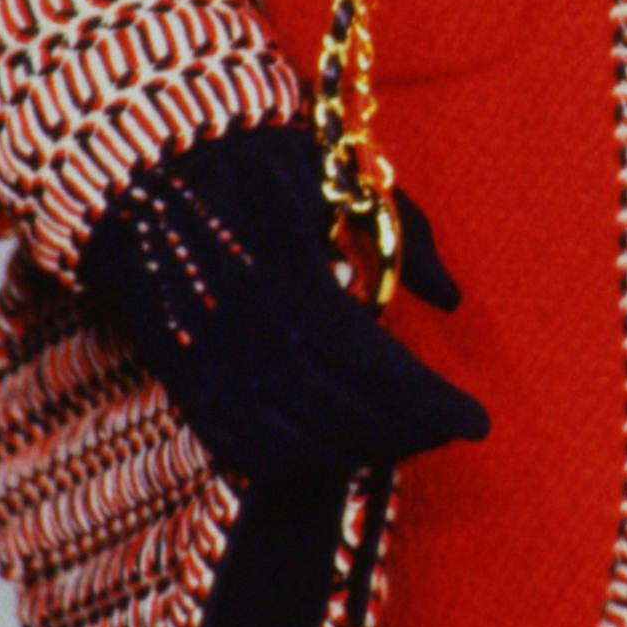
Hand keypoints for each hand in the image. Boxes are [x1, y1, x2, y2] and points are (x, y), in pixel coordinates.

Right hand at [76, 121, 490, 483]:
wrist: (146, 170)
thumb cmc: (261, 164)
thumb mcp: (343, 181)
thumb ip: (405, 238)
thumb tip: (451, 299)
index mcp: (292, 280)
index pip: (377, 367)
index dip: (432, 404)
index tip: (480, 422)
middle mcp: (248, 334)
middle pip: (346, 416)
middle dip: (410, 432)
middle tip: (451, 429)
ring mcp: (210, 368)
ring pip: (299, 446)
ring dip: (362, 451)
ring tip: (404, 435)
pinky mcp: (186, 386)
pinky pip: (246, 452)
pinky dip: (300, 462)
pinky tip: (339, 444)